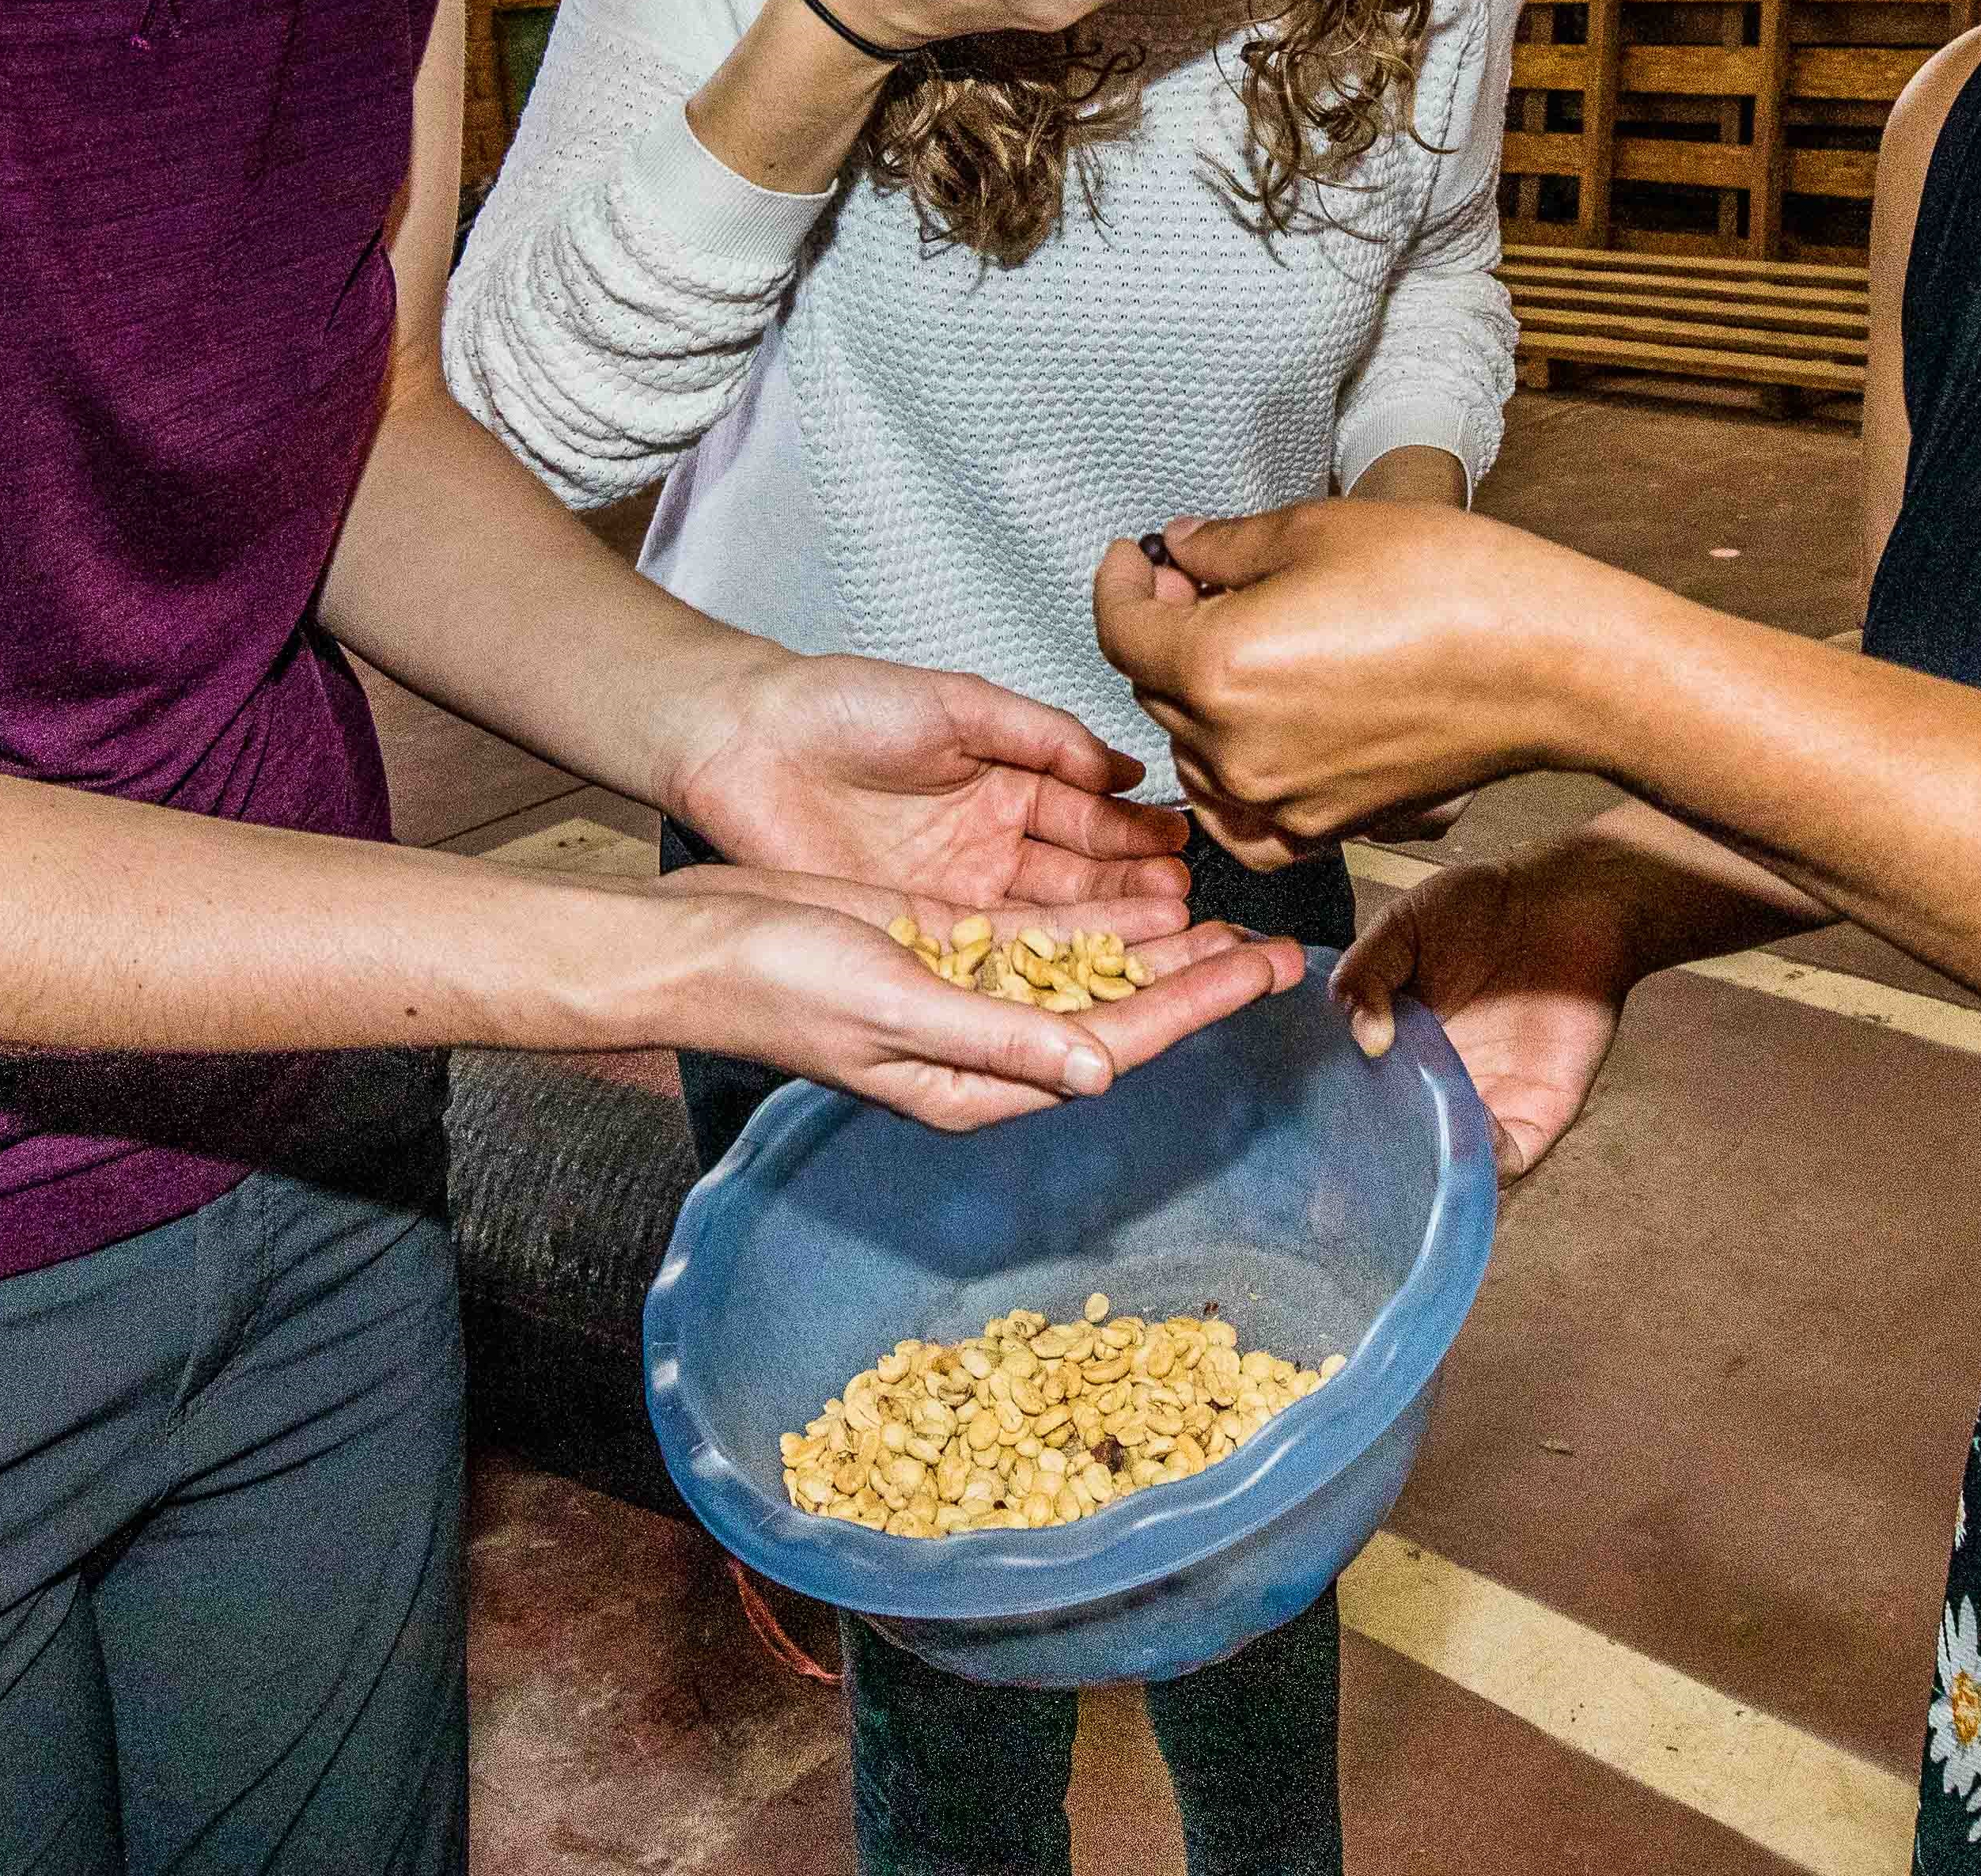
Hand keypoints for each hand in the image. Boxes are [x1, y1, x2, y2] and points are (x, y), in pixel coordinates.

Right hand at [652, 865, 1309, 1131]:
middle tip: (1281, 948)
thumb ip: (998, 1038)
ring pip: (1091, 971)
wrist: (699, 942)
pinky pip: (1044, 937)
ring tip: (1235, 921)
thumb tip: (1099, 1068)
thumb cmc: (777, 983)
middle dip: (1201, 980)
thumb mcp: (895, 1007)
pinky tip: (1148, 899)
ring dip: (1161, 948)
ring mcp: (970, 995)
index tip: (1263, 971)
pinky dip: (1099, 920)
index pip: (1116, 1041)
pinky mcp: (948, 946)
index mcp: (981, 1080)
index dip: (1197, 1005)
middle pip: (1120, 1011)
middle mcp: (988, 1045)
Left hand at [670, 651, 1192, 915]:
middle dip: (1138, 897)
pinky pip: (990, 955)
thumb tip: (1122, 770)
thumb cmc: (842, 706)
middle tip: (1193, 913)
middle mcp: (991, 844)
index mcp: (1007, 781)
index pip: (1089, 818)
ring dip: (1106, 936)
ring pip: (1046, 924)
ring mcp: (956, 892)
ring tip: (1165, 944)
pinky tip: (1086, 976)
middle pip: (1080, 880)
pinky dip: (1040, 966)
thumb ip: (1040, 734)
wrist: (745, 743)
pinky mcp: (916, 930)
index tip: (1184, 852)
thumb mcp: (956, 704)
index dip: (1135, 837)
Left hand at [1091, 503, 1626, 863]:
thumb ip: (1226, 547)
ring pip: (1195, 752)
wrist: (1548, 665)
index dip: (1120, 582)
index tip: (1136, 556)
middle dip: (1163, 631)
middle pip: (1154, 689)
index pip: (1121, 628)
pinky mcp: (1328, 829)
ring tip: (1236, 648)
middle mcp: (1234, 749)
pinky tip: (1250, 741)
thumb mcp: (1318, 531)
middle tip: (1193, 584)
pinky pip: (1246, 820)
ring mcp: (1281, 800)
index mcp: (1216, 668)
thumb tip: (1180, 549)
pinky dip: (1232, 782)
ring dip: (1195, 701)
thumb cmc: (1446, 582)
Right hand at [1333, 846, 1654, 1181]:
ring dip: (1425, 1167)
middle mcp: (1436, 1086)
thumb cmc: (1480, 908)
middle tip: (1343, 1169)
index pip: (1357, 1102)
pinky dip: (1483, 1160)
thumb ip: (1365, 976)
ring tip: (1403, 1153)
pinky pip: (1505, 1159)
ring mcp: (1485, 1103)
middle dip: (1373, 1162)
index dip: (1334, 1121)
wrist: (1565, 900)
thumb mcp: (1401, 928)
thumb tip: (1364, 1039)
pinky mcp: (1536, 1113)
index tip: (1307, 1131)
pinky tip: (1464, 1134)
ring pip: (1448, 1163)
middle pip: (1399, 1146)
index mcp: (1396, 1051)